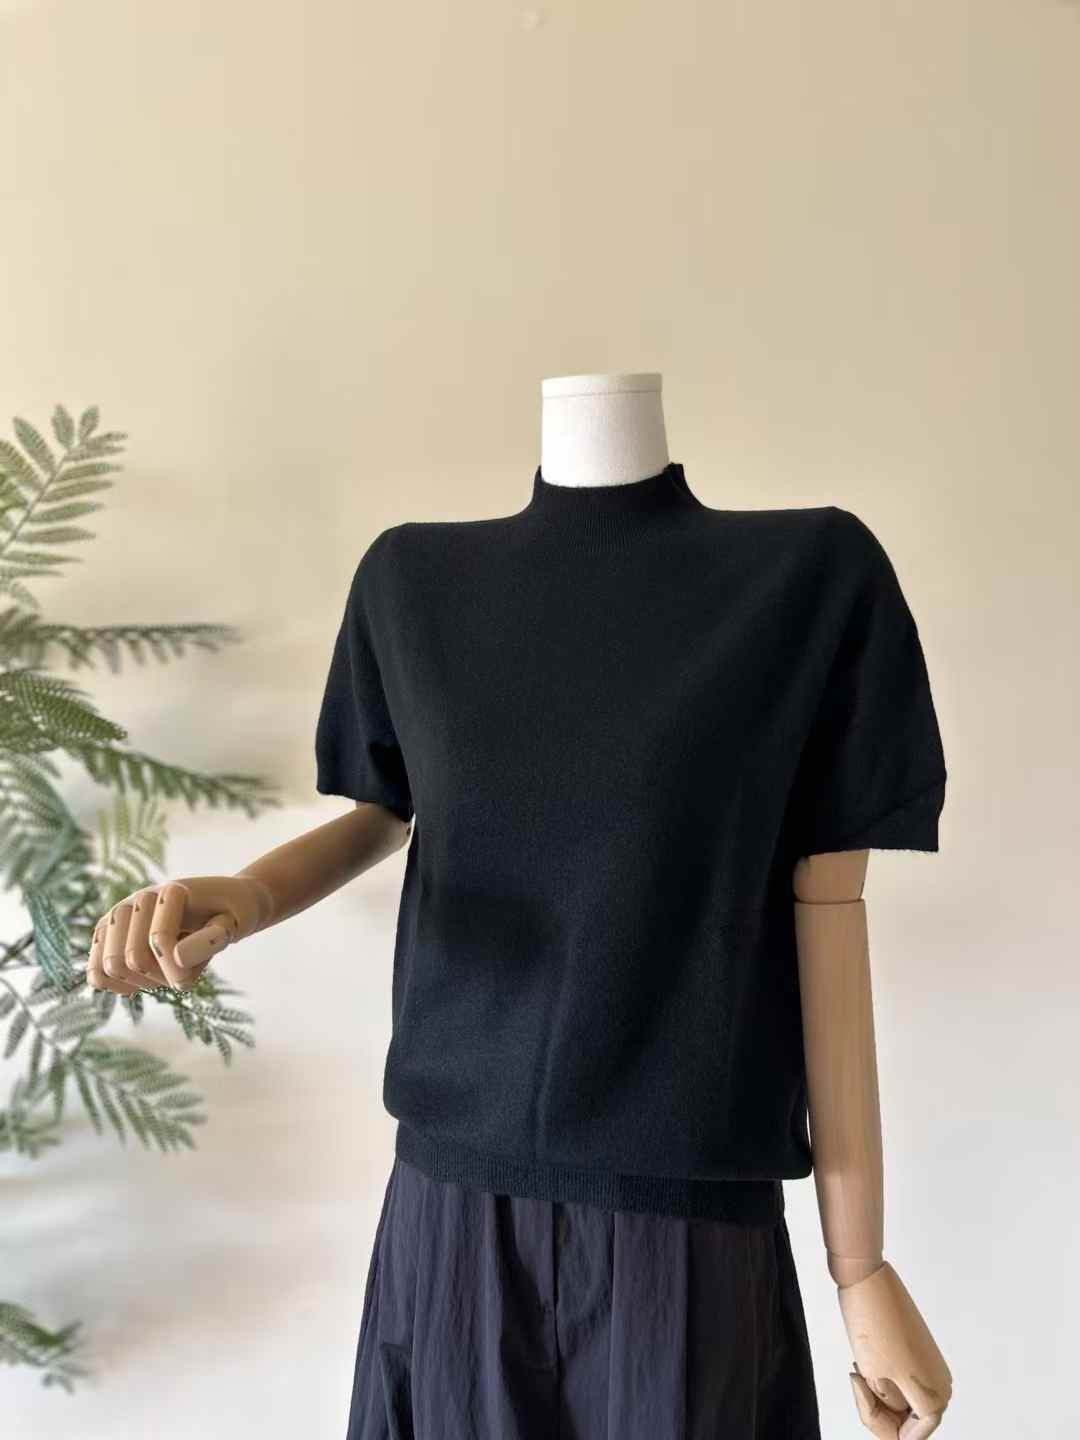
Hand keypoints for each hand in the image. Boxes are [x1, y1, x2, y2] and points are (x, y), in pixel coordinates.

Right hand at [86, 875, 274, 993]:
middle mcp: (140, 898)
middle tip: (182, 973)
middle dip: (160, 978)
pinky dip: (118, 986)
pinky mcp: (107, 932)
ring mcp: (119, 914)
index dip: (181, 973)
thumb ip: (211, 940)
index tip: (197, 975)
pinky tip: (142, 982)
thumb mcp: (235, 925)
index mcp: (172, 891)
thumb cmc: (230, 915)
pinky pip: (96, 972)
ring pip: (110, 967)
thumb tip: (176, 957)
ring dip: (141, 983)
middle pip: (132, 959)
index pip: (160, 942)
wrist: (222, 904)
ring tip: (164, 973)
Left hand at [838, 1260, 952, 1436]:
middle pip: (907, 1421)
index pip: (909, 1438)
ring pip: (901, 1401)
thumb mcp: (875, 1379)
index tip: (863, 1390)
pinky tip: (867, 1357)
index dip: (880, 1423)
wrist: (867, 1280)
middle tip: (859, 1378)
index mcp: (935, 1398)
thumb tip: (903, 1415)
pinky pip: (901, 1381)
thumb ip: (892, 1407)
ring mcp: (932, 1367)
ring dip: (879, 1391)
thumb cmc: (870, 1324)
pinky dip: (882, 1376)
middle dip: (878, 1408)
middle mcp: (941, 1384)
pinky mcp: (921, 1352)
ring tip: (863, 1365)